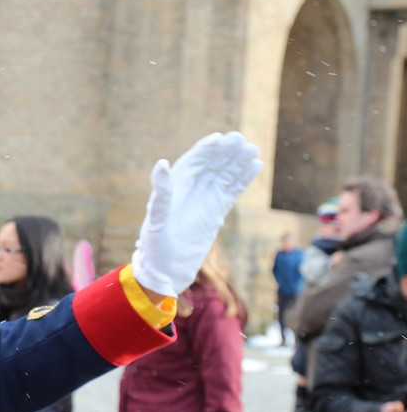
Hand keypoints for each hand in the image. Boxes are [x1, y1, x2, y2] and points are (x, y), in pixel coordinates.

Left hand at [131, 132, 261, 296]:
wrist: (165, 272)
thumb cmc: (155, 247)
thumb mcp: (155, 220)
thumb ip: (162, 193)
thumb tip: (162, 163)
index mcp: (174, 190)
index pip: (192, 163)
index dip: (205, 150)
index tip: (219, 139)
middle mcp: (190, 192)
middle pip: (210, 166)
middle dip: (224, 153)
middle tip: (240, 139)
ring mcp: (204, 202)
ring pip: (224, 176)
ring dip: (237, 162)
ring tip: (252, 148)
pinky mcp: (215, 214)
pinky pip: (232, 191)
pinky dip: (243, 179)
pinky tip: (255, 165)